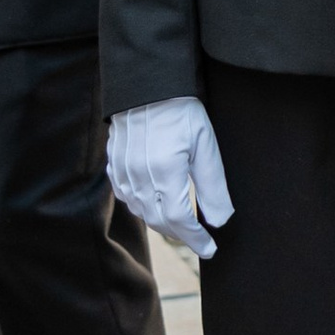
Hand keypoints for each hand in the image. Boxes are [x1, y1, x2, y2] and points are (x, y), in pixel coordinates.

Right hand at [106, 97, 232, 259]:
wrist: (147, 86)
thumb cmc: (182, 112)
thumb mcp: (206, 146)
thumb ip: (212, 187)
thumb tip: (220, 221)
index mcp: (165, 172)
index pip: (180, 220)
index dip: (196, 238)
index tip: (210, 248)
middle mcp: (140, 177)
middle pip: (160, 221)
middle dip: (181, 235)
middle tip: (200, 239)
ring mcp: (123, 173)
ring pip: (142, 212)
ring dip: (163, 222)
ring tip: (182, 225)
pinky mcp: (114, 166)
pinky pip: (127, 198)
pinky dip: (143, 207)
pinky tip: (156, 204)